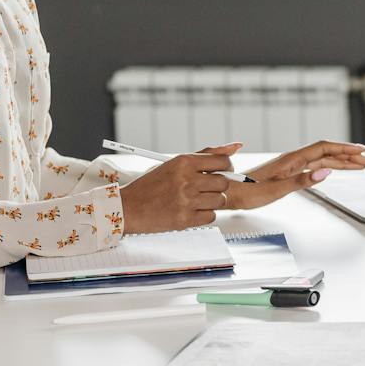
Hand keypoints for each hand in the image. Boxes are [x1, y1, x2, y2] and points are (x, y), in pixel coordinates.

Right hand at [119, 143, 239, 232]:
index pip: (223, 161)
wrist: (127, 208)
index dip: (226, 168)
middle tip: (203, 189)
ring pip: (220, 200)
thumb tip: (237, 146)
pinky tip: (189, 210)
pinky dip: (203, 215)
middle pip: (224, 182)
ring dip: (211, 202)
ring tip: (194, 200)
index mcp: (184, 162)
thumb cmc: (151, 185)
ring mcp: (187, 200)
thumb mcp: (174, 164)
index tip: (220, 172)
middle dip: (217, 186)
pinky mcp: (186, 219)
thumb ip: (206, 155)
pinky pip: (212, 216)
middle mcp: (187, 179)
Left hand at [214, 140, 364, 210]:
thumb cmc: (248, 191)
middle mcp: (294, 159)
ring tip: (360, 166)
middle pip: (328, 153)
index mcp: (292, 159)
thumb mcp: (276, 189)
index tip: (363, 152)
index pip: (325, 149)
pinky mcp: (289, 173)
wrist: (230, 192)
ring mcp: (292, 165)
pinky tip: (336, 169)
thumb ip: (302, 181)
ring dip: (342, 162)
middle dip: (350, 156)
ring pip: (323, 160)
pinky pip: (316, 166)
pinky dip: (330, 167)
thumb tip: (325, 173)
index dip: (345, 149)